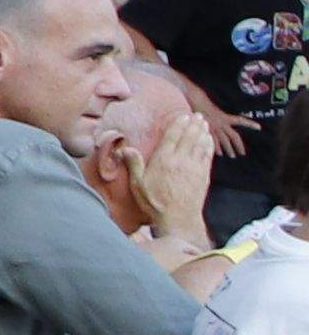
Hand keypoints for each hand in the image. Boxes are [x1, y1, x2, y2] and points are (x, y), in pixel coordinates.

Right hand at [135, 107, 220, 240]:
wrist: (178, 219)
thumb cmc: (155, 203)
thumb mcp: (138, 185)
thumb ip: (134, 165)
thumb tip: (125, 148)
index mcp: (163, 161)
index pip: (173, 137)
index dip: (179, 124)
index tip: (183, 116)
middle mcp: (180, 161)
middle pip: (189, 137)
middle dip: (193, 124)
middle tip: (197, 115)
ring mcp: (194, 168)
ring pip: (200, 144)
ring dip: (203, 132)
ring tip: (203, 123)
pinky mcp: (203, 176)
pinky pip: (207, 155)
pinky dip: (208, 145)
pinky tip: (209, 139)